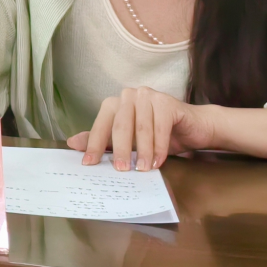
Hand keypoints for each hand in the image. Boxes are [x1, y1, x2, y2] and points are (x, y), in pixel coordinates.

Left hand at [68, 87, 214, 170]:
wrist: (194, 127)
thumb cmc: (159, 135)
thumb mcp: (129, 141)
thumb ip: (103, 141)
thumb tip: (72, 143)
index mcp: (115, 104)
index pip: (101, 125)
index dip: (94, 144)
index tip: (88, 164)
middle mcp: (129, 96)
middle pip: (120, 126)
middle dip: (119, 150)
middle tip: (120, 170)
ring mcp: (148, 96)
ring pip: (141, 129)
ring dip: (142, 152)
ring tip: (142, 170)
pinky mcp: (166, 102)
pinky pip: (160, 128)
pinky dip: (158, 147)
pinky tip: (158, 162)